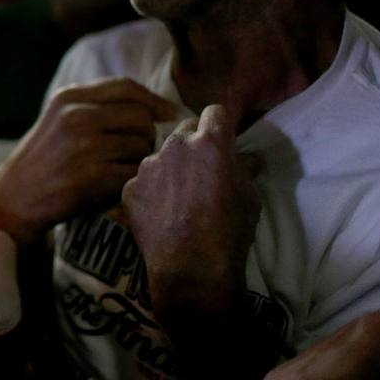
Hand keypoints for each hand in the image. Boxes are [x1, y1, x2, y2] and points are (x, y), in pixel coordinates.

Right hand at [0, 78, 178, 245]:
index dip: (155, 100)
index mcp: (68, 98)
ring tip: (118, 171)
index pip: (126, 87)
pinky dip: (130, 182)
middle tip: (136, 153)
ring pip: (140, 146)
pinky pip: (132, 173)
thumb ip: (97, 107)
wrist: (14, 199)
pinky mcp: (89, 176)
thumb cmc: (46, 160)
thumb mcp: (60, 120)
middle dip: (146, 136)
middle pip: (140, 116)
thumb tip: (155, 106)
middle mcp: (74, 116)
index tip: (171, 114)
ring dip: (138, 162)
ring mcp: (82, 146)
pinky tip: (114, 186)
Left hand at [122, 104, 260, 315]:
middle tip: (202, 166)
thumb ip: (245, 168)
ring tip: (179, 196)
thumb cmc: (231, 230)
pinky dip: (152, 190)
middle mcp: (174, 146)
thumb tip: (248, 156)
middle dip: (194, 142)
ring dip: (170, 167)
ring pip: (160, 155)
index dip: (221, 122)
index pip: (215, 112)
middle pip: (184, 129)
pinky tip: (161, 212)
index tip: (223, 133)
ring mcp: (147, 166)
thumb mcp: (250, 197)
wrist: (192, 267)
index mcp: (209, 143)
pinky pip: (142, 180)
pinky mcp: (129, 187)